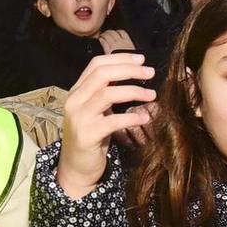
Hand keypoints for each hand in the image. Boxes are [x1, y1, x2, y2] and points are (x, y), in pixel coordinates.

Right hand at [56, 53, 156, 196]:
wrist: (76, 167)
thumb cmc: (91, 136)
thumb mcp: (96, 110)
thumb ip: (106, 92)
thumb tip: (131, 72)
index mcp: (76, 91)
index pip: (97, 64)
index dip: (120, 58)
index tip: (142, 59)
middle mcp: (74, 100)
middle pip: (102, 74)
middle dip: (129, 70)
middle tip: (150, 73)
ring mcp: (79, 118)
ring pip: (107, 94)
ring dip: (133, 91)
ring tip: (152, 95)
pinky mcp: (86, 135)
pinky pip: (112, 121)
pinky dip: (131, 117)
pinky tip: (145, 118)